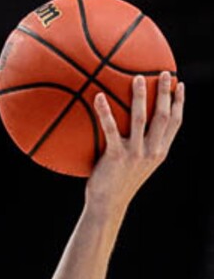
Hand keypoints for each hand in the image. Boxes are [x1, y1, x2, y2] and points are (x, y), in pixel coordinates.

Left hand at [90, 71, 184, 210]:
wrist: (108, 206)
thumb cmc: (117, 184)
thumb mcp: (135, 165)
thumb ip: (139, 146)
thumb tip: (132, 127)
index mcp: (159, 152)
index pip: (175, 123)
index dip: (179, 102)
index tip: (179, 84)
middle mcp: (151, 151)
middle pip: (163, 116)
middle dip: (165, 92)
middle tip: (163, 72)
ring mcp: (135, 154)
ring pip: (141, 119)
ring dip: (140, 97)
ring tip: (136, 78)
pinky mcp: (117, 157)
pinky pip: (111, 129)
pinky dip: (105, 112)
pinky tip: (98, 96)